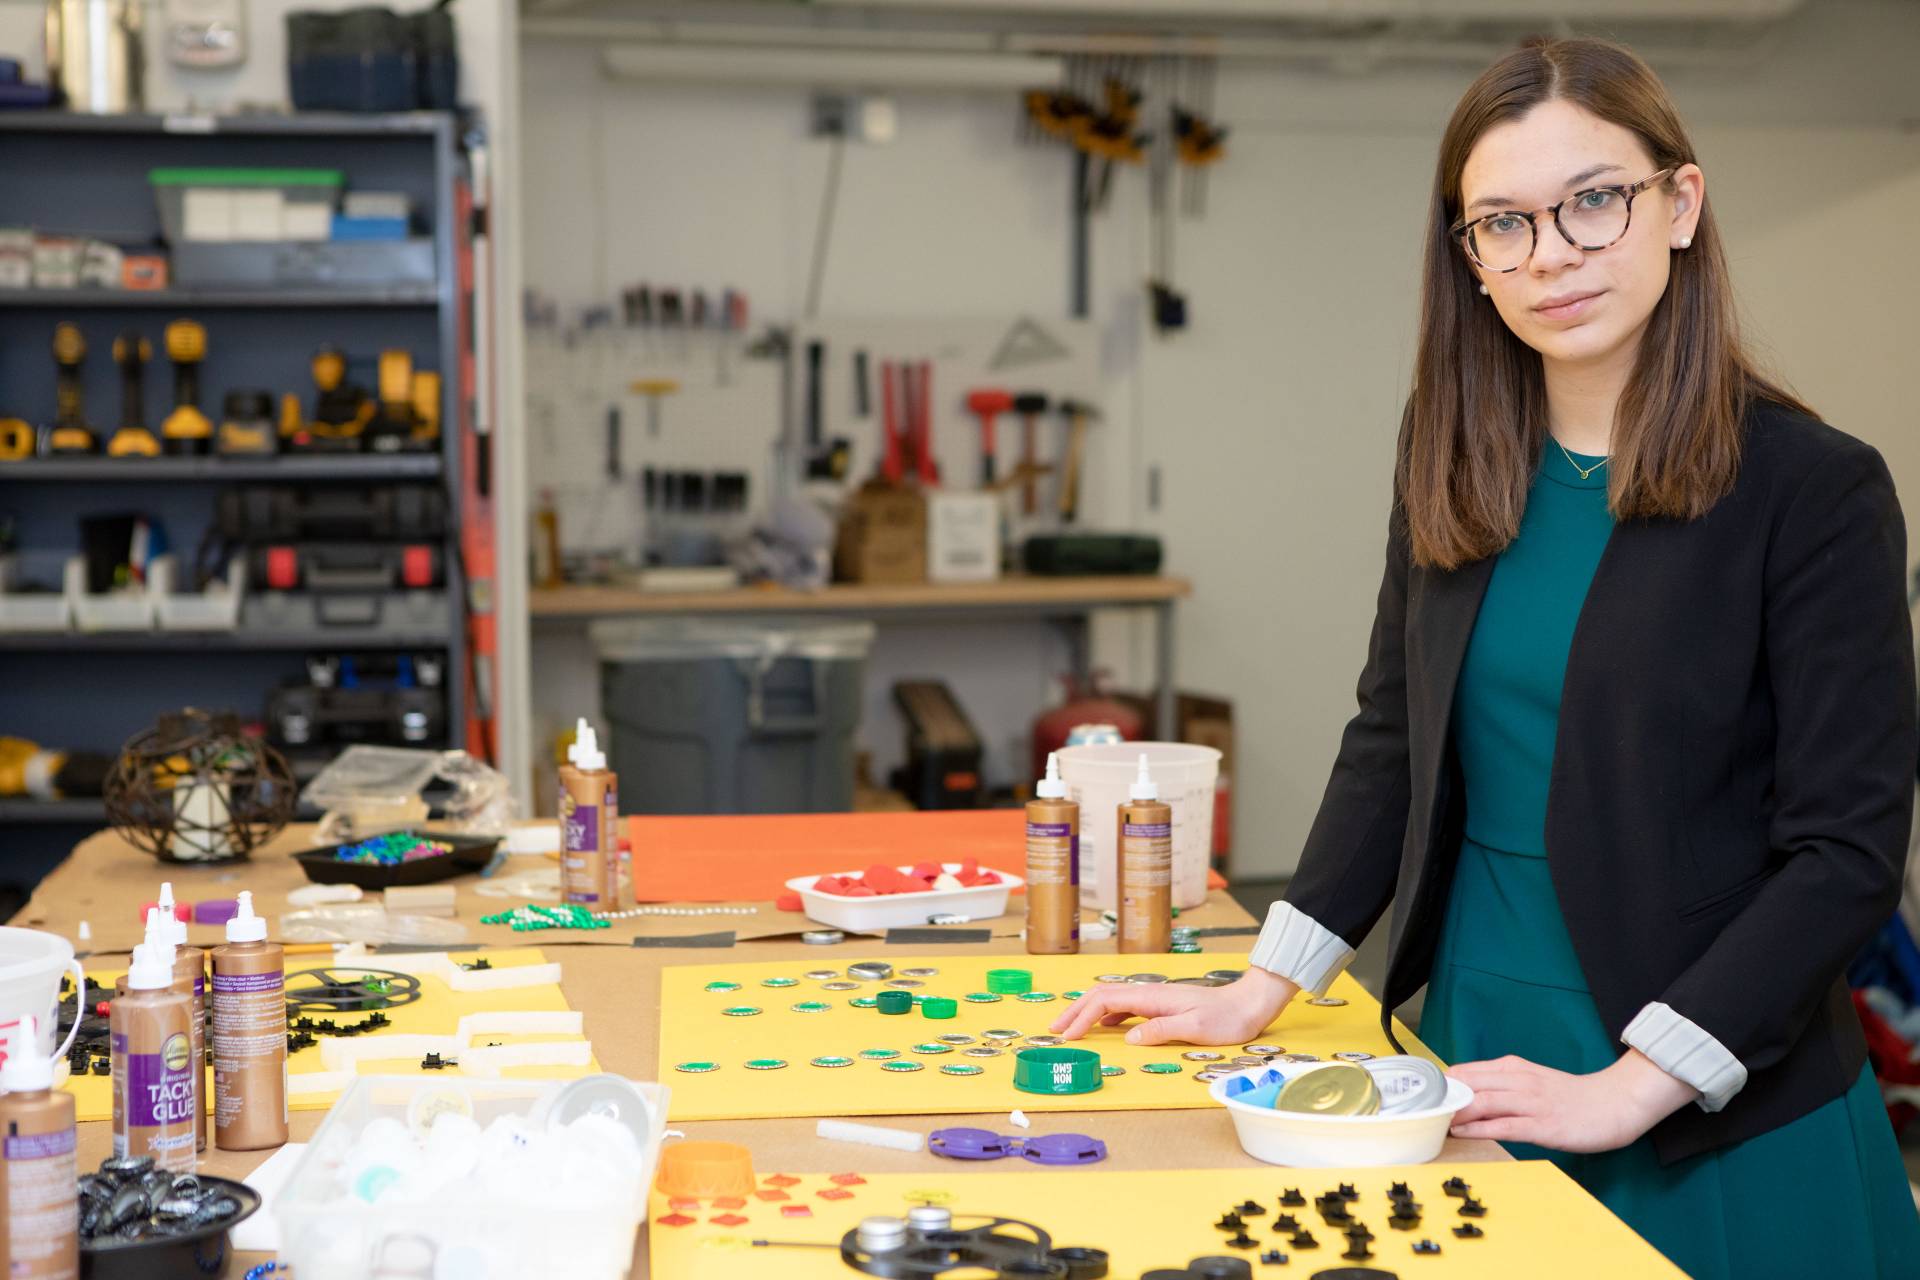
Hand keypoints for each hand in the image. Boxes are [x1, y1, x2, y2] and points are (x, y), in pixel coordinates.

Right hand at [1049, 967, 1299, 1046]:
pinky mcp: (1162, 1006)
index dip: (1082, 1017)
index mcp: (1153, 997)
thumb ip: (1160, 1031)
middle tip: (1055, 1030)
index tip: (1067, 1035)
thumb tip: (1128, 1038)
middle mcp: (1150, 994)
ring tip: (1072, 1028)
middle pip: (1102, 997)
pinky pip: (1125, 1008)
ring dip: (1088, 1013)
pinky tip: (1105, 1028)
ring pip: (1111, 1001)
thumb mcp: (1196, 1028)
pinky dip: (1107, 1016)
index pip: (1106, 1001)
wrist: (1249, 1004)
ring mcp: (1155, 999)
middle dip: (1076, 1012)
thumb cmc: (1227, 1018)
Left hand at [1447, 1050, 1698, 1152]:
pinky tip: (1462, 1132)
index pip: (1467, 1070)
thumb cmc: (1570, 1097)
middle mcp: (1519, 1080)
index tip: (1423, 1095)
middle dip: (1442, 1097)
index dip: (1442, 1083)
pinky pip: (1504, 1126)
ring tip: (1435, 1122)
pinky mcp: (1543, 1126)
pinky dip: (1479, 1128)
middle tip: (1422, 1110)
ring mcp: (1531, 1103)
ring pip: (1483, 1101)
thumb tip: (1467, 1093)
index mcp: (1514, 1067)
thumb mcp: (1531, 1081)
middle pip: (1469, 1083)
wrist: (1613, 1104)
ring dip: (1455, 1112)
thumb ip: (1502, 1084)